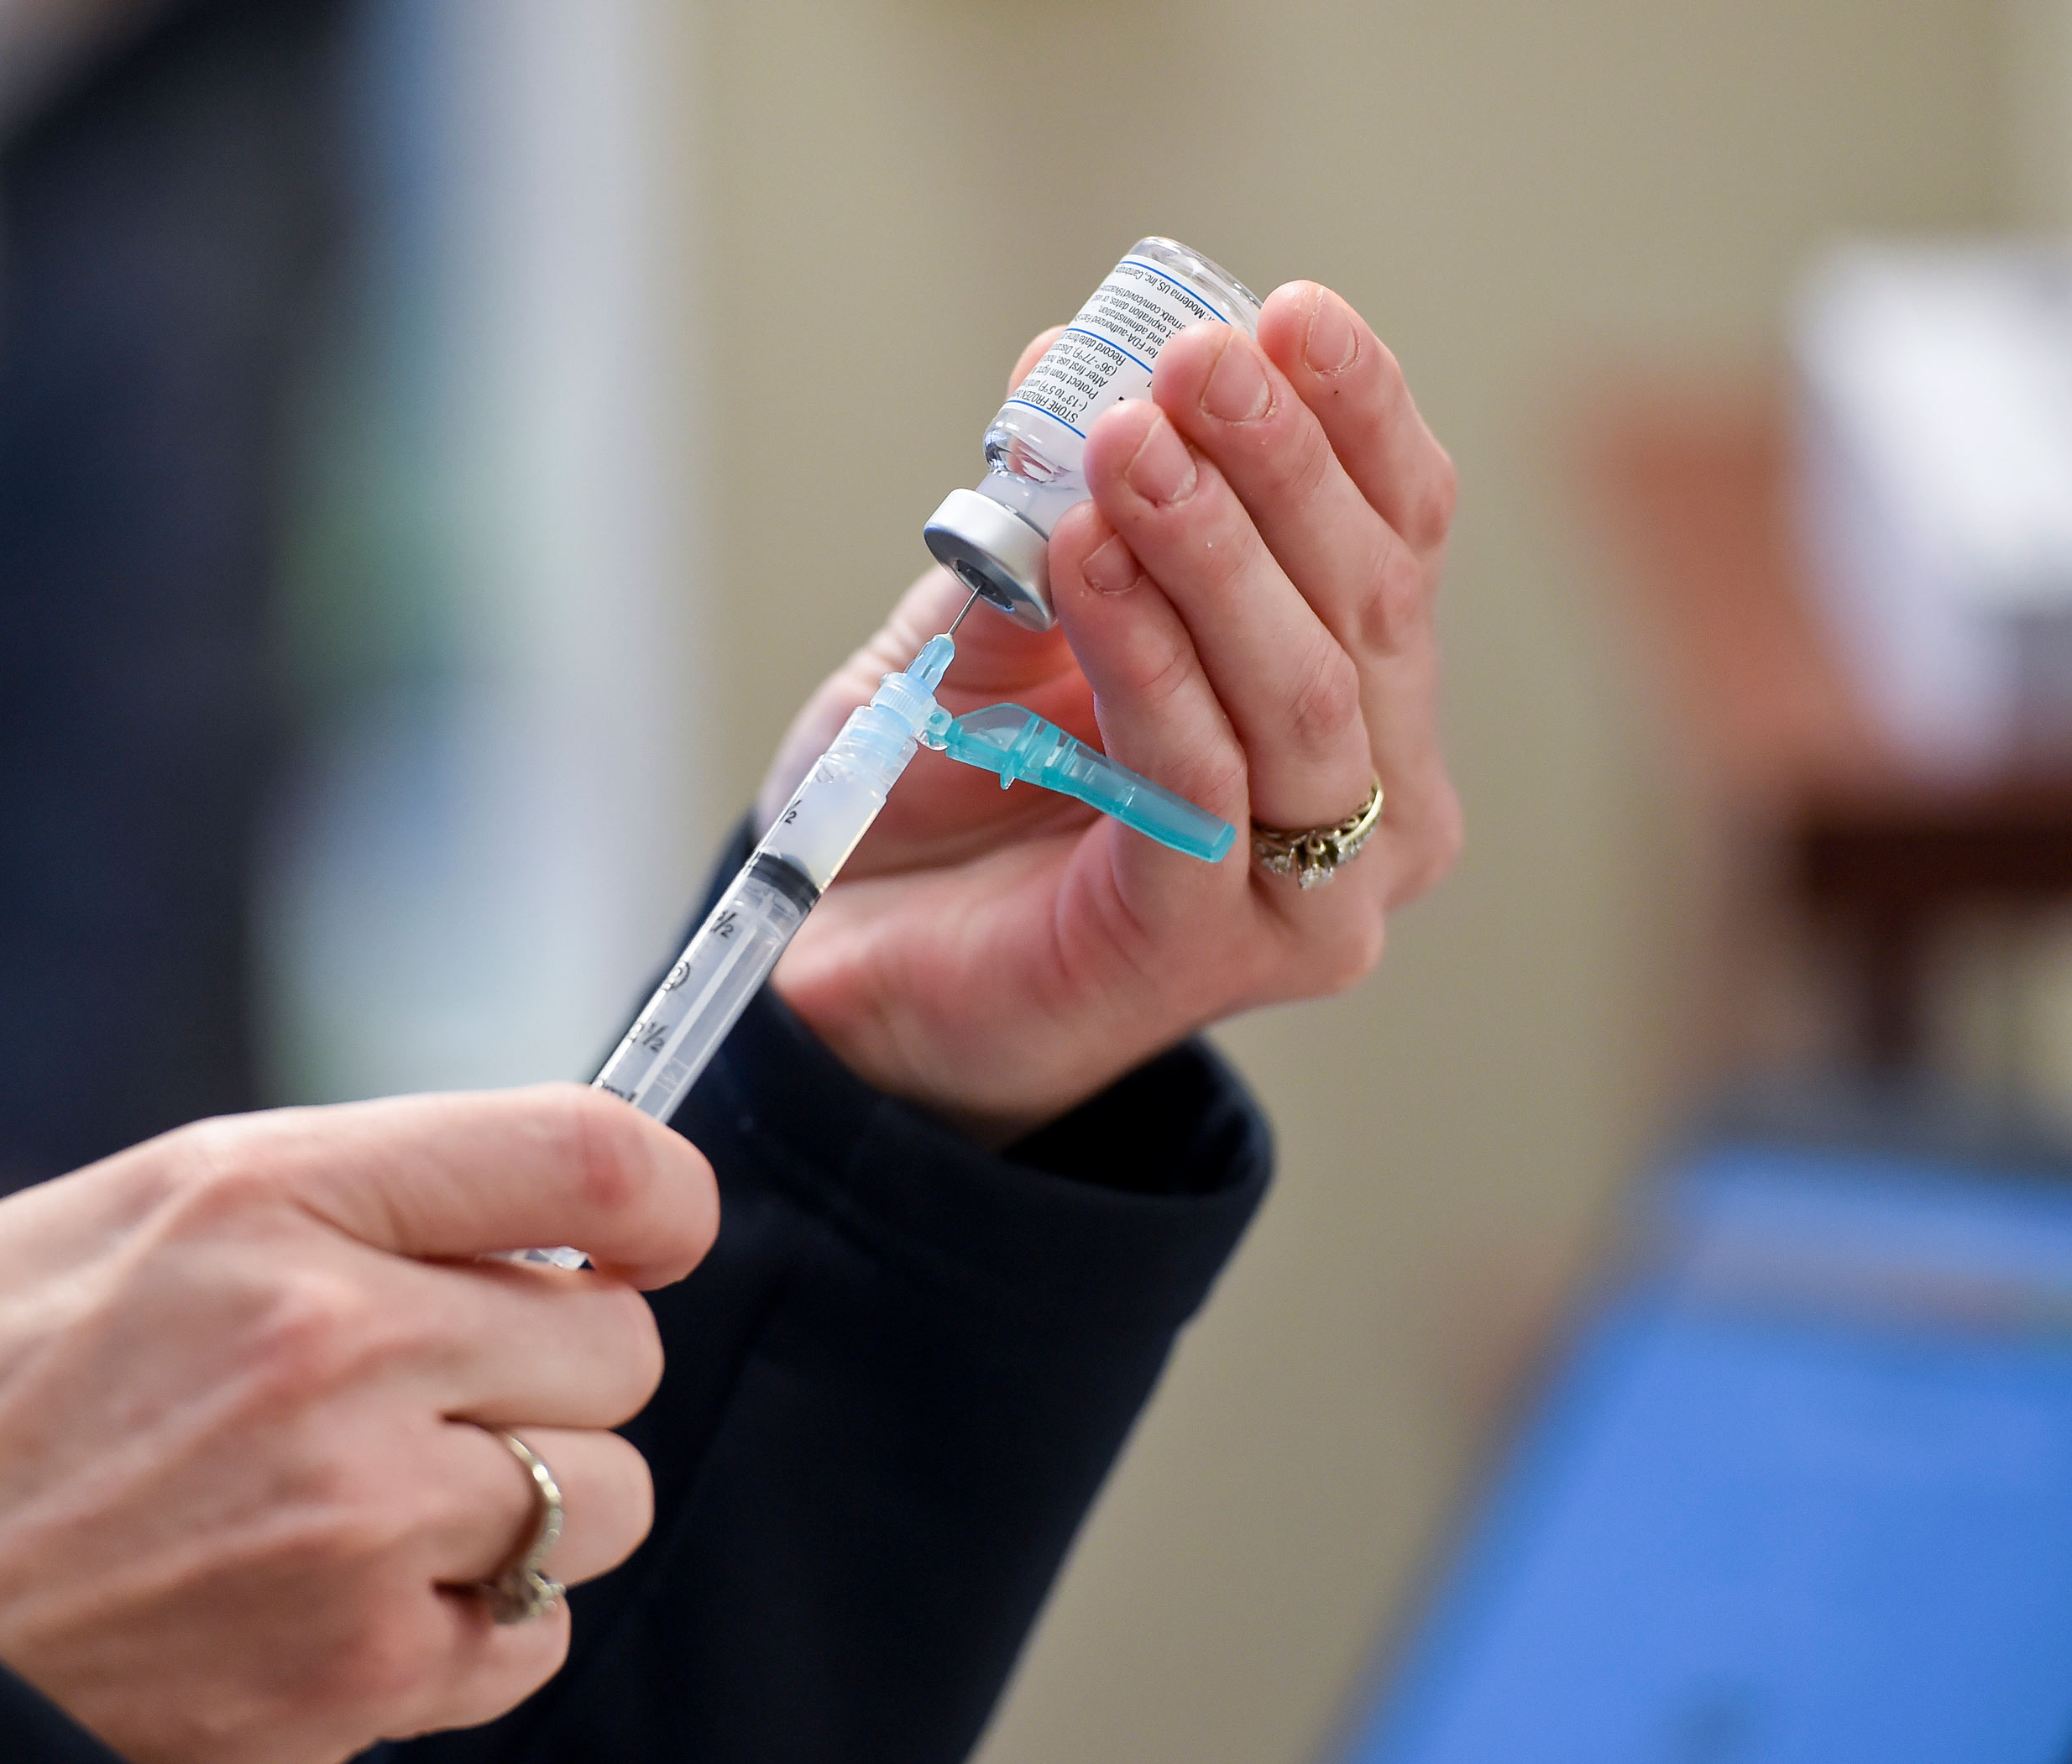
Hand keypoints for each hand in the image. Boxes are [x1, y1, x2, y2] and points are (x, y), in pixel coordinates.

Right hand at [0, 1087, 717, 1763]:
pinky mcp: (359, 1675)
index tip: (653, 1231)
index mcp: (266, 1201)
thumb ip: (336, 1192)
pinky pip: (538, 1634)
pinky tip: (360, 1598)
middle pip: (619, 1345)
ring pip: (604, 1494)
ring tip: (392, 1501)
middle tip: (445, 1388)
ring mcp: (357, 1523)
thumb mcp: (123, 1217)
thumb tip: (520, 1207)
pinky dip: (478, 1623)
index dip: (660, 1197)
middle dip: (558, 1365)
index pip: (585, 1160)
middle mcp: (332, 1349)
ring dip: (530, 1501)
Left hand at [762, 282, 1460, 1143]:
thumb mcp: (999, 617)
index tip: (1287, 313)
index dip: (1356, 419)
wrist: (853, 960)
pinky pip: (1201, 784)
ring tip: (1132, 447)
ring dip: (1218, 552)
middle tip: (1197, 361)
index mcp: (1357, 696)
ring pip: (1309, 694)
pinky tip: (1088, 564)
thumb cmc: (949, 788)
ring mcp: (1308, 893)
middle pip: (1371, 602)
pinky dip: (1147, 661)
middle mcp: (1374, 800)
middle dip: (1284, 464)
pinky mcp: (1207, 951)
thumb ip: (1049, 510)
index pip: (1400, 536)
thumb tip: (1068, 360)